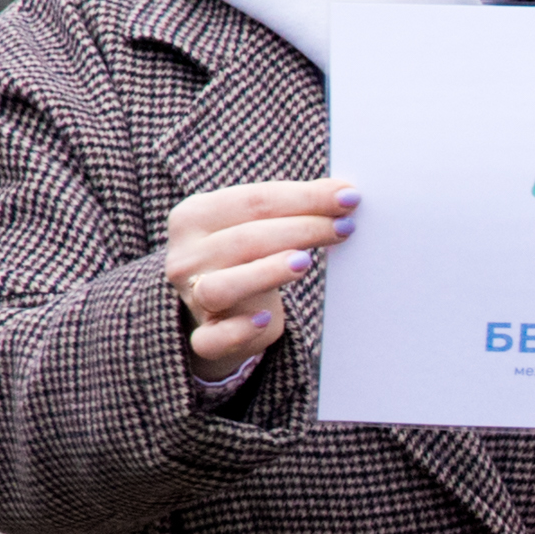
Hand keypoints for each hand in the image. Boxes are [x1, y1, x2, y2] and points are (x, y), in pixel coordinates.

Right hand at [162, 174, 352, 379]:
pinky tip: (265, 319)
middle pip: (245, 239)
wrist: (219, 310)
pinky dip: (237, 331)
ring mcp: (192, 298)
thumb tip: (344, 194)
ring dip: (266, 272)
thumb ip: (291, 209)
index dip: (303, 197)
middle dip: (301, 229)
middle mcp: (187, 256)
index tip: (347, 197)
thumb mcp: (258, 226)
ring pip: (222, 286)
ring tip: (305, 262)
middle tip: (344, 227)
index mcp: (195, 216)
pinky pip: (213, 339)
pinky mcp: (204, 337)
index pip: (253, 201)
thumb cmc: (247, 258)